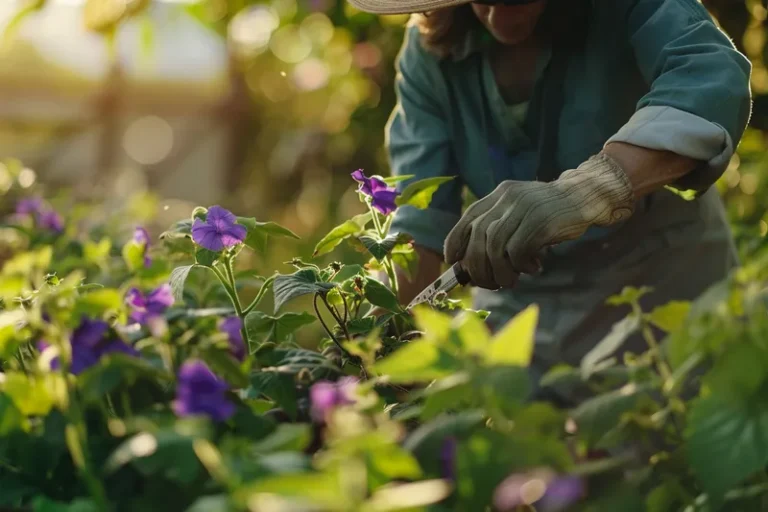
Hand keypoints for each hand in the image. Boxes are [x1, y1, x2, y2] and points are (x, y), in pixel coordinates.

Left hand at [444, 153, 634, 289]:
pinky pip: (517, 251)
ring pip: (495, 246)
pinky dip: (520, 265)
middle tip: (488, 283)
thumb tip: (474, 267)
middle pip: (479, 236)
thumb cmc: (551, 213)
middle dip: (478, 266)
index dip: (455, 241)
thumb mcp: (521, 213)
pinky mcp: (540, 222)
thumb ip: (500, 229)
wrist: (587, 196)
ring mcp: (524, 208)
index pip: (468, 217)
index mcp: (500, 194)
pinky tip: (533, 268)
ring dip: (499, 271)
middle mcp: (508, 198)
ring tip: (510, 281)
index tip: (453, 262)